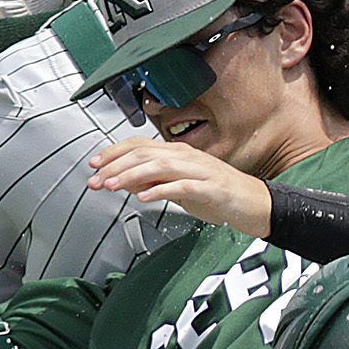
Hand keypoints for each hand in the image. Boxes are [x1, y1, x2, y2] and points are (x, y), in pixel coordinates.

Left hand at [88, 136, 273, 232]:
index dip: (114, 152)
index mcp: (178, 153)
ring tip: (113, 186)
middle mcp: (187, 156)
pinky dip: (161, 190)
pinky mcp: (211, 187)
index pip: (139, 145)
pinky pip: (182, 186)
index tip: (94, 164)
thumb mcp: (180, 189)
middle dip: (115, 166)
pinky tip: (145, 197)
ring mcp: (200, 170)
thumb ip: (155, 183)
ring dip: (132, 176)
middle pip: (144, 153)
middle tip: (95, 180)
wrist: (255, 204)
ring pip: (159, 166)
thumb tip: (127, 183)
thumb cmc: (219, 195)